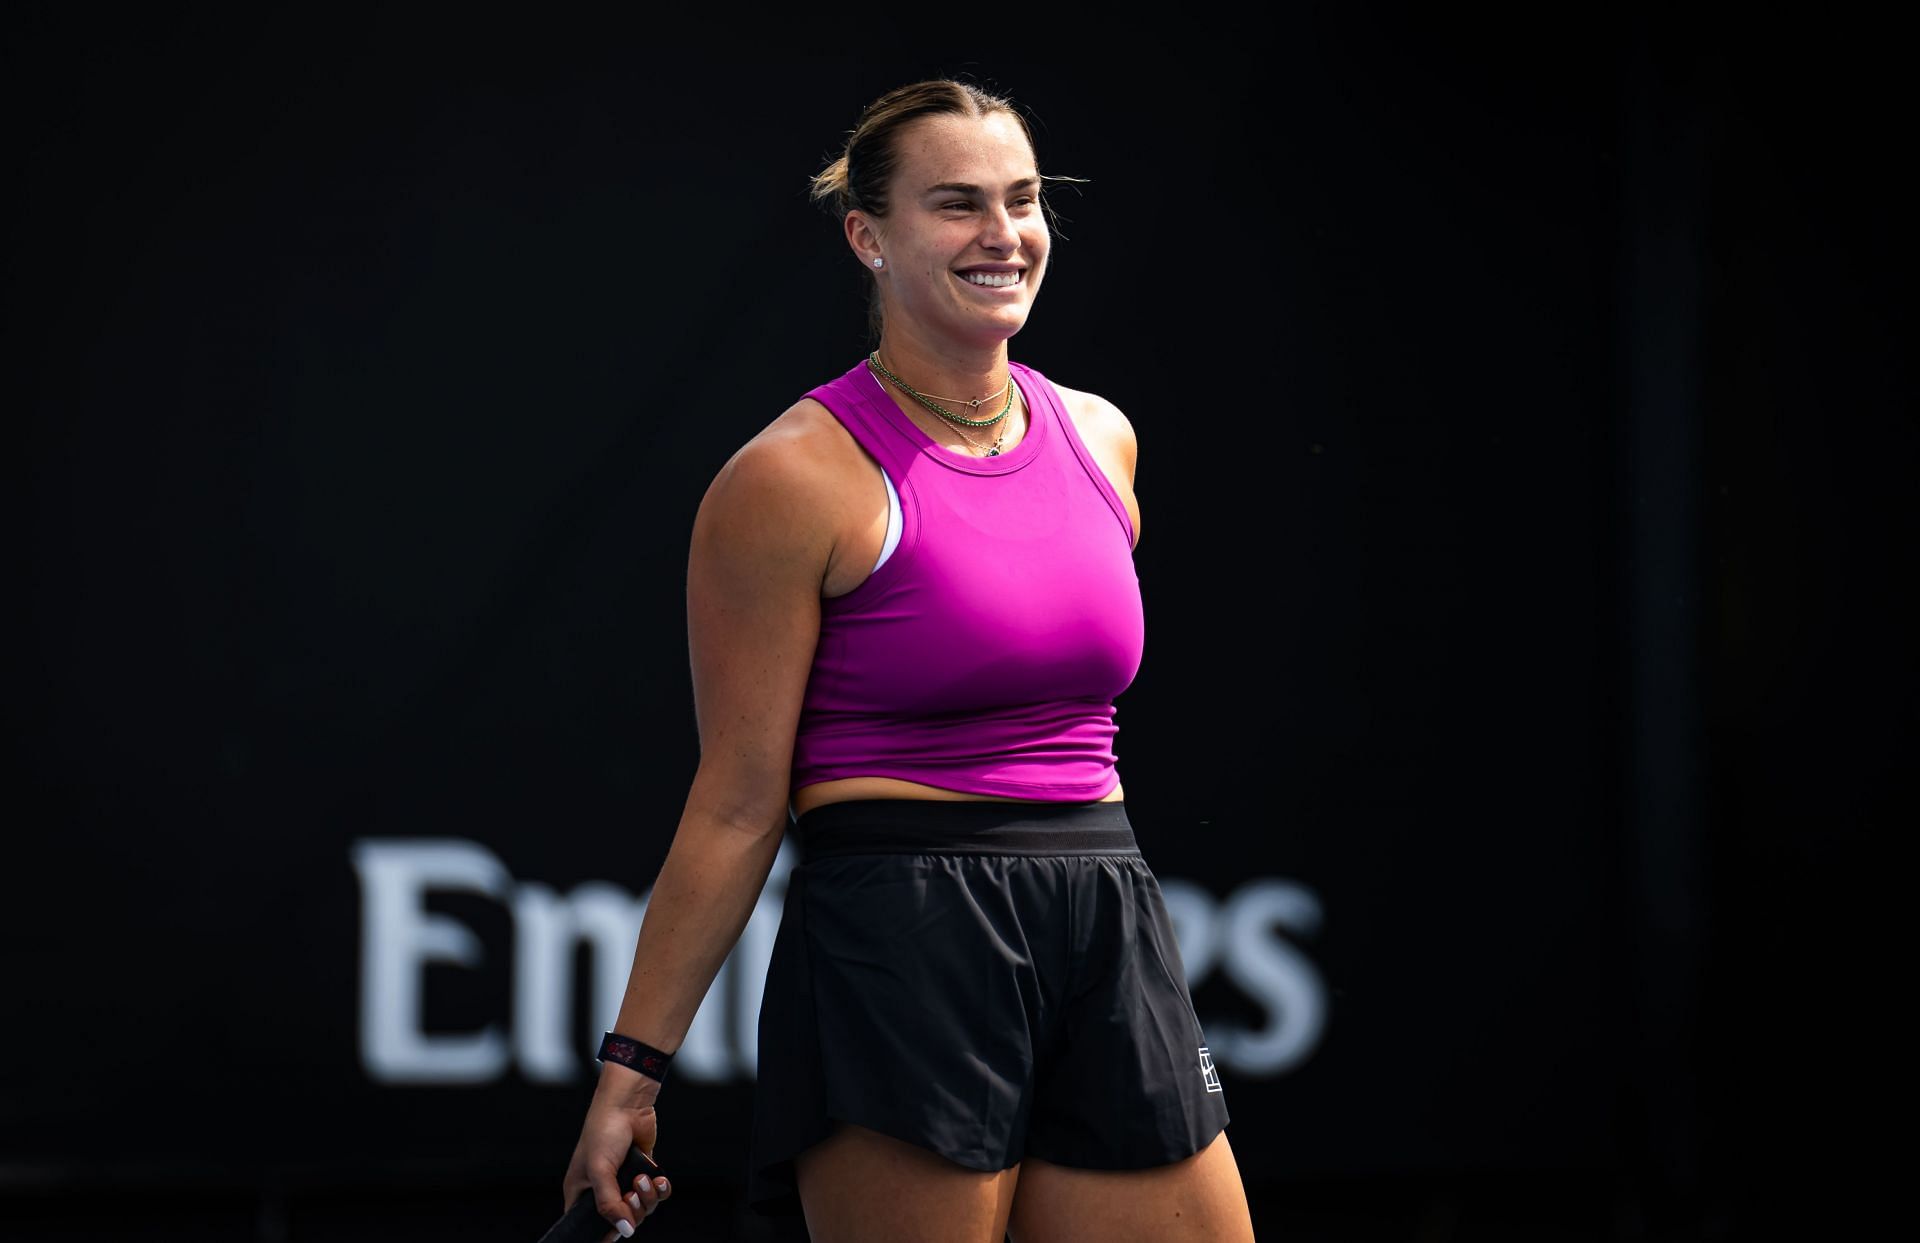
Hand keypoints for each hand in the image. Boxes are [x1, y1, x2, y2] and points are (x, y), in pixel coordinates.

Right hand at [562, 1068, 671, 1236]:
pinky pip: (657, 1194)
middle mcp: (603, 1190)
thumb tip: (625, 1231)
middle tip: (632, 1192)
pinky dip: (660, 1189)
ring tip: (643, 1178)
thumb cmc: (603, 1132)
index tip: (616, 1232)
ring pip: (642, 1208)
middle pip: (622, 1220)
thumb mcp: (600, 1171)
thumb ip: (610, 1204)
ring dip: (647, 1197)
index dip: (604, 1233)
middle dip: (633, 1210)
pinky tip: (658, 1178)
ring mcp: (624, 1182)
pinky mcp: (644, 1172)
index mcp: (581, 1193)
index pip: (589, 1226)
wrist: (628, 1104)